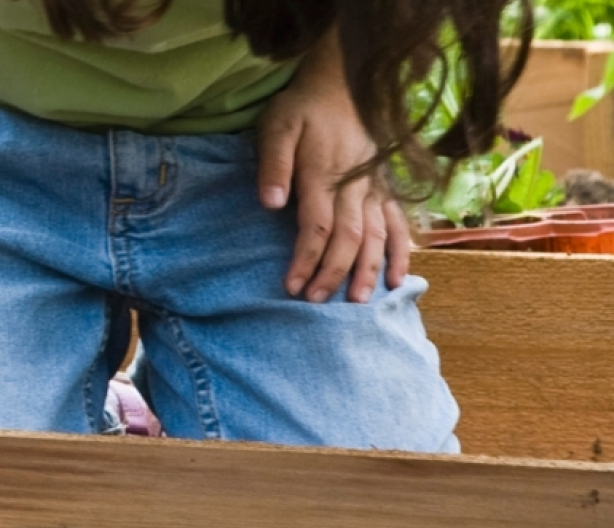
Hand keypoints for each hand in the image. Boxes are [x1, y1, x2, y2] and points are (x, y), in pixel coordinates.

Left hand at [257, 82, 411, 303]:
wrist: (342, 84)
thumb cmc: (302, 109)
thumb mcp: (276, 126)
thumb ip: (273, 164)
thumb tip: (269, 202)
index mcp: (324, 174)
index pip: (317, 227)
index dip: (306, 259)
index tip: (293, 286)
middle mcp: (355, 185)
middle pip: (349, 238)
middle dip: (334, 272)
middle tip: (316, 301)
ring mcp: (375, 188)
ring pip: (377, 235)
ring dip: (369, 269)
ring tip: (360, 301)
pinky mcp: (385, 187)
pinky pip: (399, 223)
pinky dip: (401, 251)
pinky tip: (398, 279)